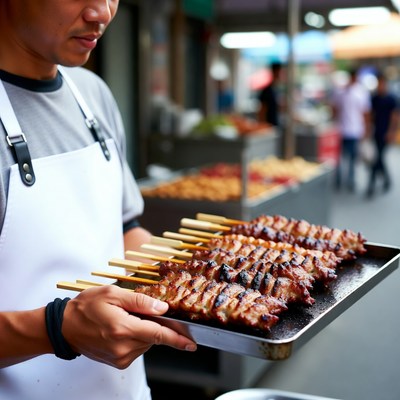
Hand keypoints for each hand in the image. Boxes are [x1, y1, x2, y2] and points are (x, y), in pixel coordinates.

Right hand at [62, 285, 196, 368]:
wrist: (64, 327)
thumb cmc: (86, 307)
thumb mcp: (113, 294)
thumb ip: (140, 301)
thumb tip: (162, 308)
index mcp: (123, 329)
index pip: (158, 334)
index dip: (177, 339)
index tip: (192, 343)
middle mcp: (123, 348)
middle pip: (153, 336)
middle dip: (154, 323)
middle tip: (136, 311)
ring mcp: (120, 357)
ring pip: (146, 342)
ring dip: (143, 329)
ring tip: (124, 318)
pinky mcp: (118, 362)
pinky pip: (137, 347)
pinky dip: (136, 336)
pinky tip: (122, 327)